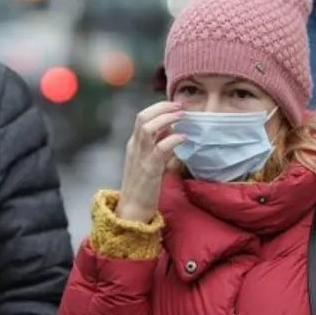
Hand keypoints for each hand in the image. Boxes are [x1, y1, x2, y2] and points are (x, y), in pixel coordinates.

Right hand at [116, 101, 185, 223]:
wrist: (132, 209)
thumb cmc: (143, 187)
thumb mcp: (149, 161)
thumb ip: (158, 145)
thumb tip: (173, 131)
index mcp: (133, 144)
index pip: (142, 117)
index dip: (158, 107)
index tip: (174, 105)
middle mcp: (134, 147)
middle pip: (142, 117)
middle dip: (162, 108)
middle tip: (179, 106)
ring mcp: (140, 157)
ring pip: (148, 129)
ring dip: (166, 119)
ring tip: (182, 116)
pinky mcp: (149, 169)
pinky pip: (160, 148)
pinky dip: (172, 139)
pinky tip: (183, 138)